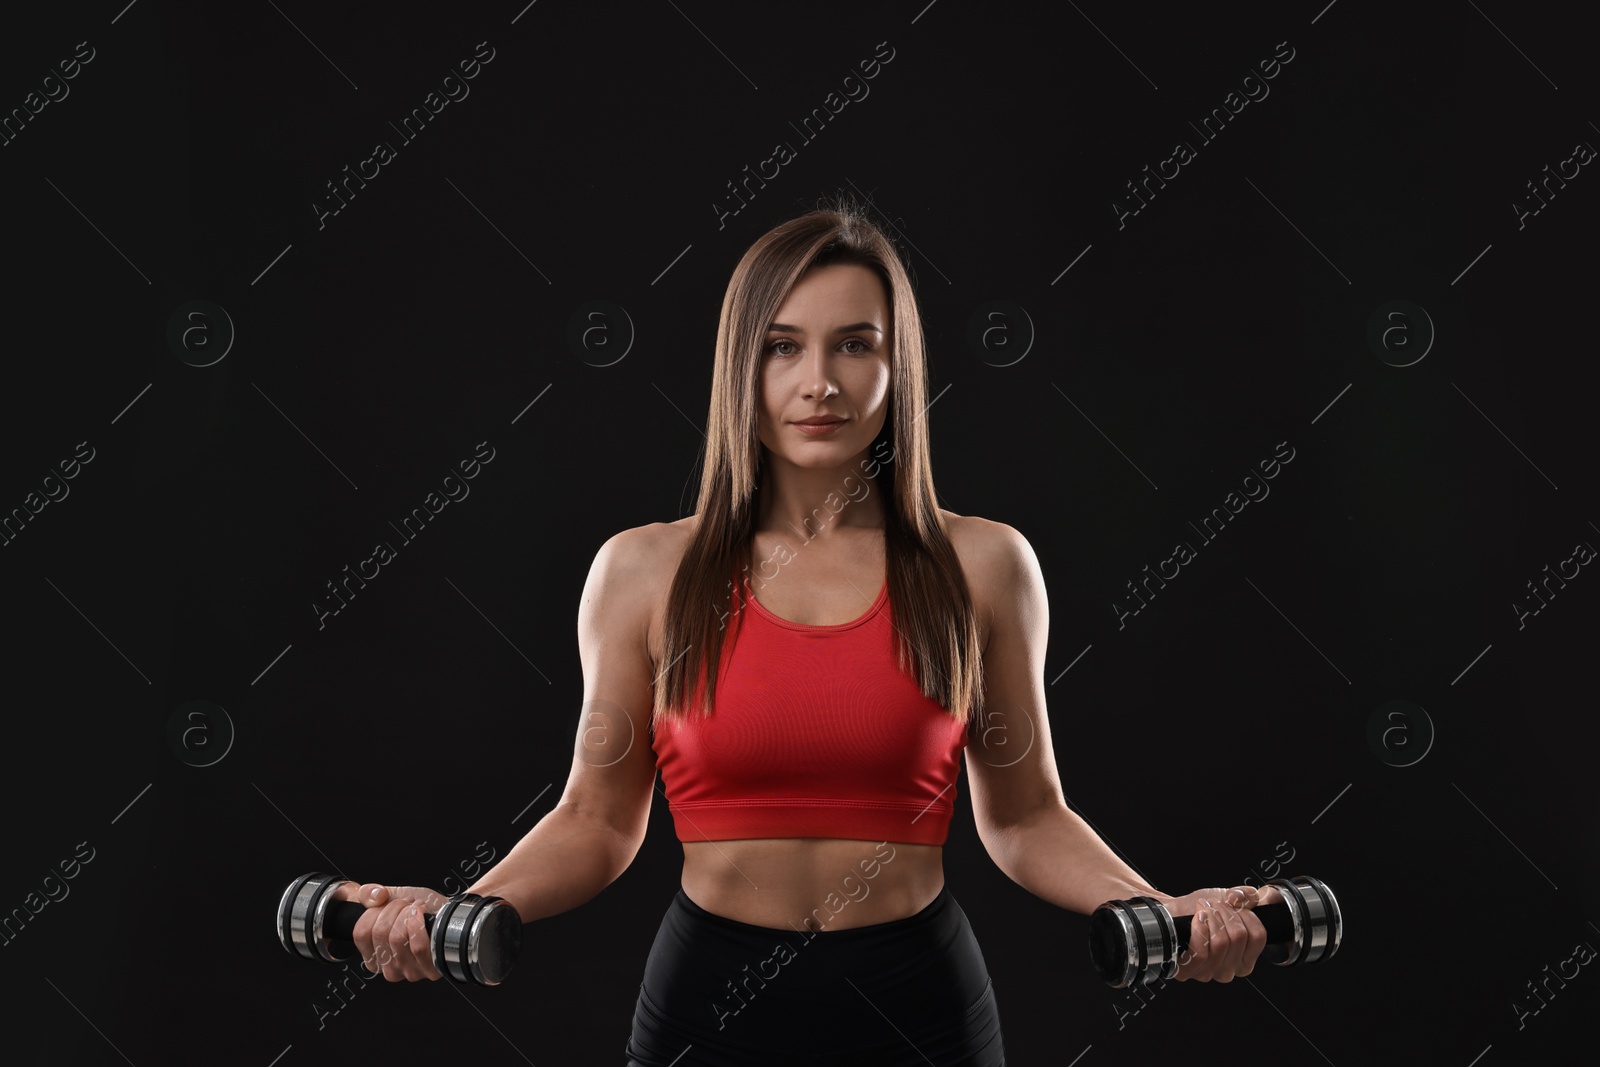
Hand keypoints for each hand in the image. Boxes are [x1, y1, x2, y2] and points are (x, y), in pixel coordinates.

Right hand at [329, 882, 450, 981]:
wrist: (450, 913)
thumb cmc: (422, 910)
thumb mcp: (392, 896)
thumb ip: (371, 894)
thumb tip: (373, 896)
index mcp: (373, 957)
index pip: (360, 934)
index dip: (375, 911)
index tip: (389, 904)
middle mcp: (389, 970)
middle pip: (379, 932)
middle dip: (395, 908)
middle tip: (407, 906)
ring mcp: (409, 972)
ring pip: (397, 938)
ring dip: (409, 914)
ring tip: (417, 911)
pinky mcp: (430, 969)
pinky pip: (418, 946)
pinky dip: (421, 923)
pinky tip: (424, 916)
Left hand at [1159, 883, 1283, 981]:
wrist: (1171, 912)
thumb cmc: (1198, 910)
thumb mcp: (1228, 899)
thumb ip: (1246, 896)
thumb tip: (1247, 897)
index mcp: (1245, 958)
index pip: (1259, 937)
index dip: (1246, 914)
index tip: (1233, 904)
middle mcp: (1229, 970)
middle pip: (1239, 937)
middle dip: (1225, 912)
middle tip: (1213, 905)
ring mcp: (1208, 973)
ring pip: (1221, 943)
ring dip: (1211, 917)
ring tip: (1203, 909)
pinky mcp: (1187, 971)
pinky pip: (1201, 953)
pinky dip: (1199, 929)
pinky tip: (1196, 918)